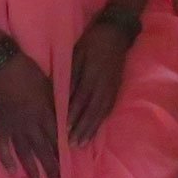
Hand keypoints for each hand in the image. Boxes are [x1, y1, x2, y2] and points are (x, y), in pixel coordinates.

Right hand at [0, 51, 59, 177]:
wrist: (4, 65)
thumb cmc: (30, 73)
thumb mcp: (49, 88)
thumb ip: (56, 107)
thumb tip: (66, 124)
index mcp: (44, 112)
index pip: (56, 138)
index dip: (62, 153)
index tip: (70, 167)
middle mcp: (29, 122)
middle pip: (42, 149)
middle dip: (51, 167)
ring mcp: (13, 125)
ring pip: (23, 151)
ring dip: (32, 168)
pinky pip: (2, 146)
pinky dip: (6, 160)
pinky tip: (12, 172)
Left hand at [69, 21, 131, 145]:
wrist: (116, 34)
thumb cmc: (92, 42)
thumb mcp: (78, 53)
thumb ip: (71, 73)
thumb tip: (61, 93)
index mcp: (92, 74)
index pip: (82, 98)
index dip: (74, 114)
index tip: (64, 128)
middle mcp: (103, 85)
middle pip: (93, 111)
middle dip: (82, 129)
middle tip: (72, 144)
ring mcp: (112, 88)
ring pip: (101, 113)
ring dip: (92, 129)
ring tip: (82, 144)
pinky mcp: (116, 89)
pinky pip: (108, 109)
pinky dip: (101, 122)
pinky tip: (95, 131)